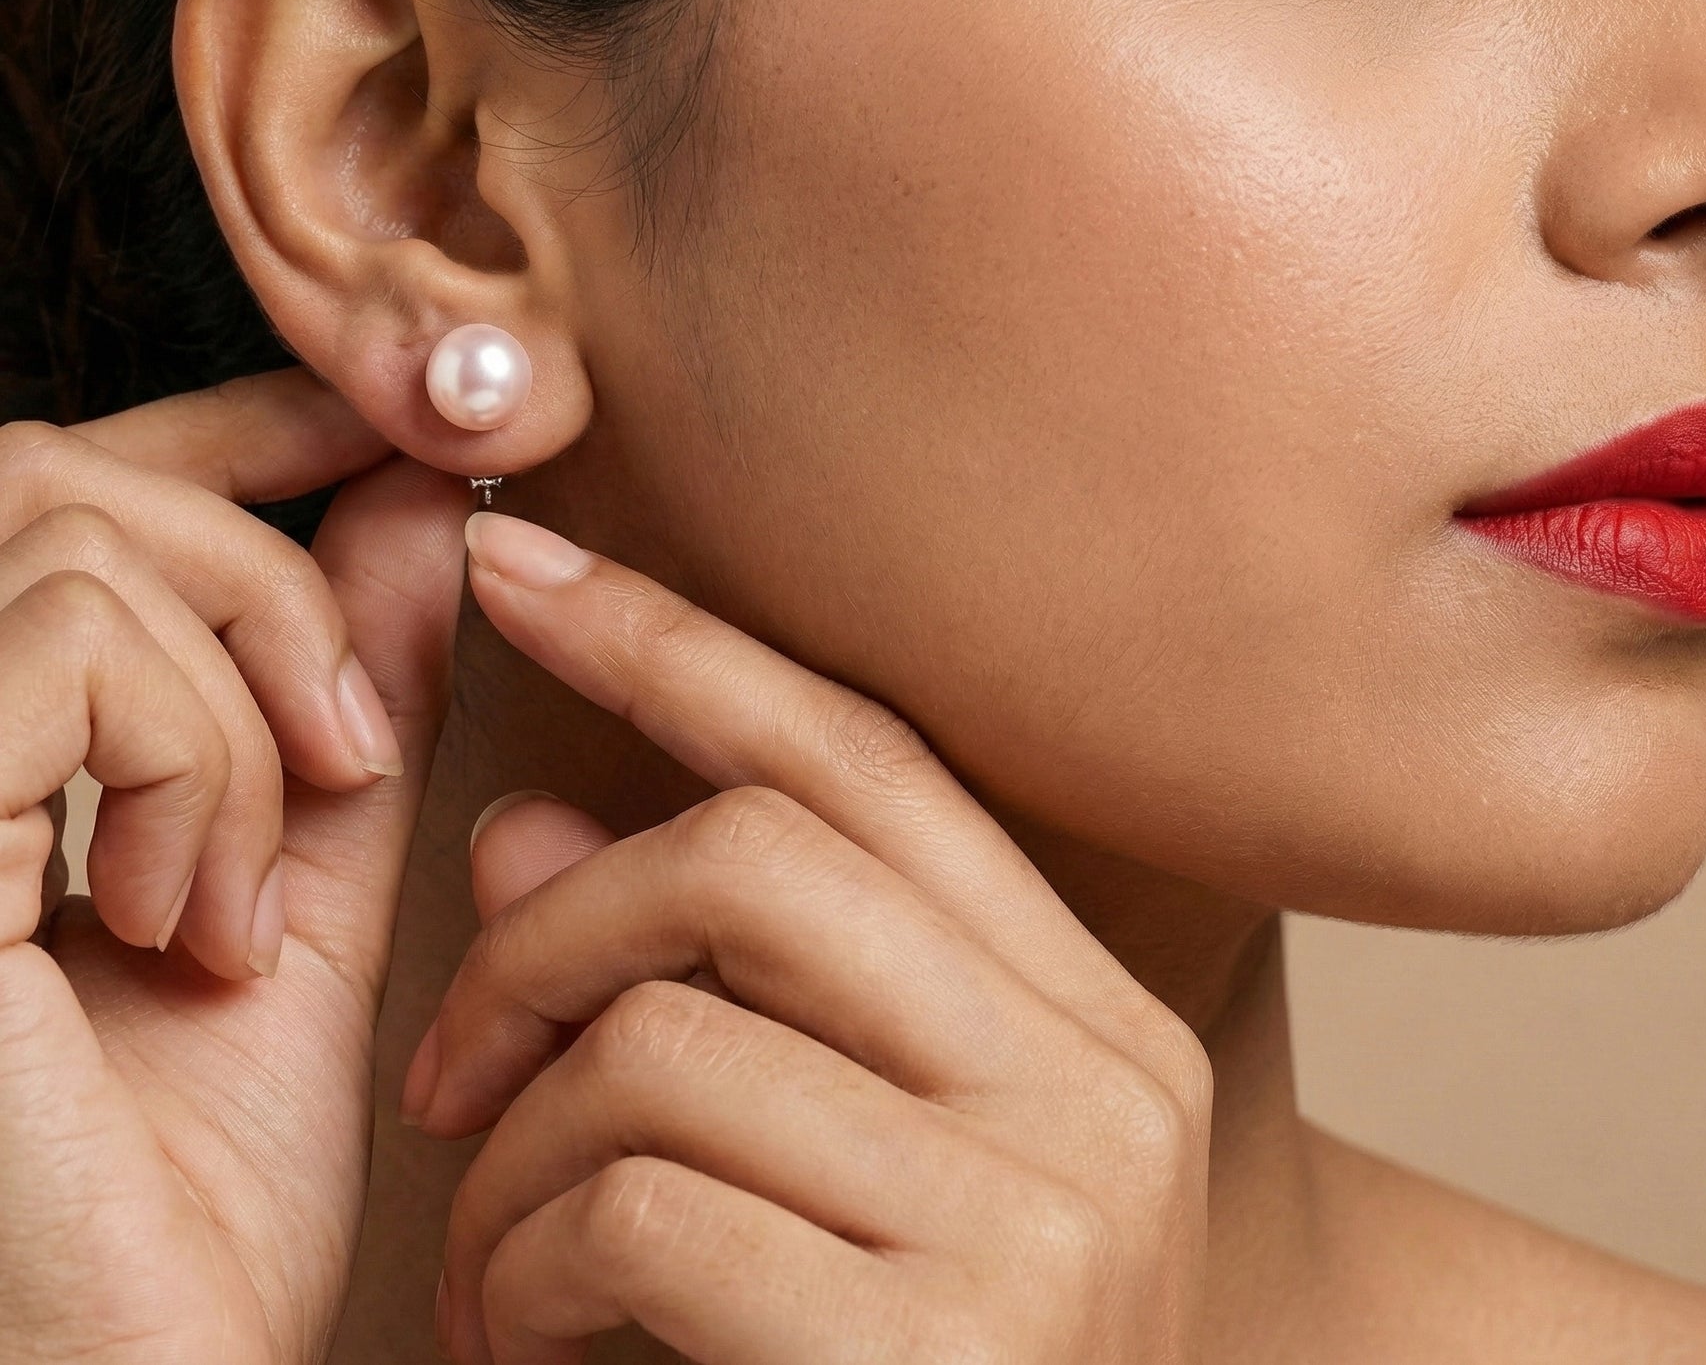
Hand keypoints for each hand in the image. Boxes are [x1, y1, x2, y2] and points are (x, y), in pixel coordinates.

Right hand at [0, 373, 469, 1362]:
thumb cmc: (185, 1194)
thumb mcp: (296, 877)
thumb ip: (341, 684)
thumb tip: (415, 499)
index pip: (61, 489)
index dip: (223, 423)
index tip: (388, 429)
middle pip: (55, 480)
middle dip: (258, 568)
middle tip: (354, 742)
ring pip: (72, 544)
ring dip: (229, 704)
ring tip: (251, 893)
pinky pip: (58, 646)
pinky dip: (182, 760)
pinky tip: (194, 924)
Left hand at [410, 512, 1212, 1364]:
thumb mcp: (837, 1175)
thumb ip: (706, 989)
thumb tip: (526, 827)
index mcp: (1094, 1026)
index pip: (870, 763)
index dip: (684, 646)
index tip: (521, 570)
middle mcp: (1099, 1091)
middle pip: (760, 857)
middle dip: (553, 931)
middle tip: (455, 1060)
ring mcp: (1042, 1221)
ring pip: (670, 1034)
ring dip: (515, 1140)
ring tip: (492, 1258)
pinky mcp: (943, 1355)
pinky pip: (642, 1206)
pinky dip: (526, 1261)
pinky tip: (525, 1343)